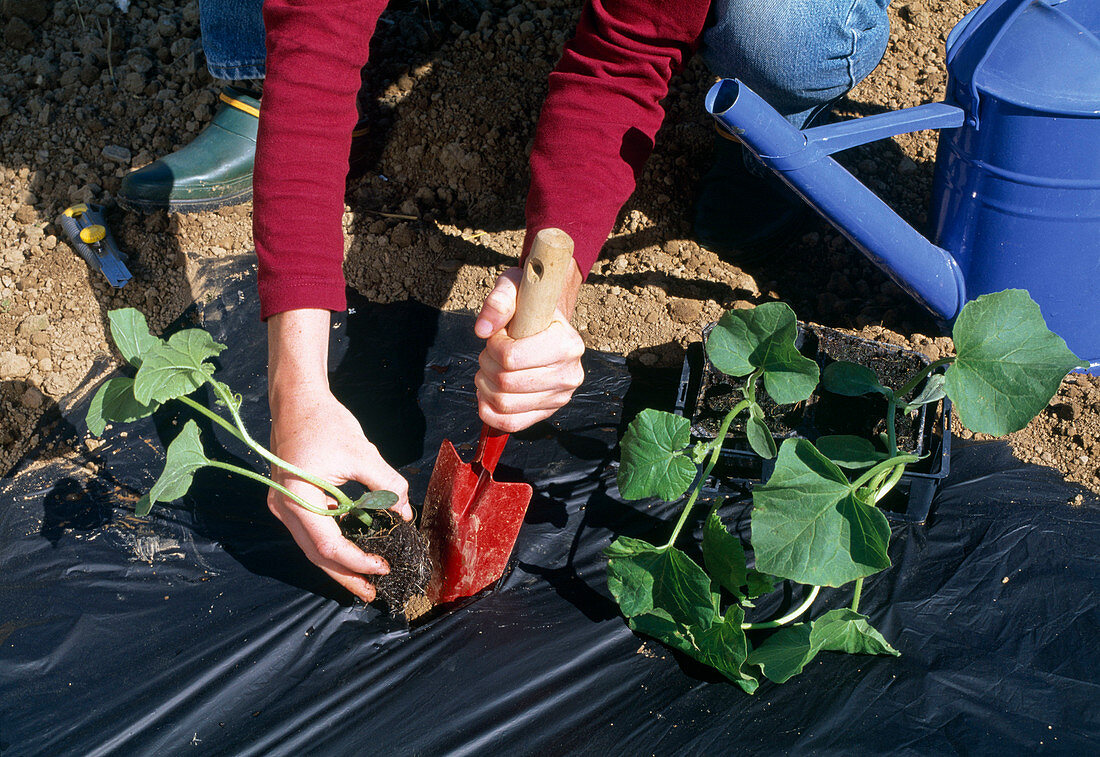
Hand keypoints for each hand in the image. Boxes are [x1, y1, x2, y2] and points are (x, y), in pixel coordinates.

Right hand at [266, 309, 410, 602]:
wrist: (297, 399)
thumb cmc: (325, 422)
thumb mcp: (362, 453)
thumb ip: (386, 485)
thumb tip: (404, 512)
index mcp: (297, 499)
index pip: (327, 544)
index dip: (357, 561)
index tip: (384, 566)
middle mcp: (284, 508)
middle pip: (316, 554)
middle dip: (346, 575)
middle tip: (372, 594)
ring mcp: (285, 504)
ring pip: (313, 545)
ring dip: (340, 562)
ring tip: (366, 580)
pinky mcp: (293, 498)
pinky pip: (314, 529)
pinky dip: (335, 542)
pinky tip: (357, 548)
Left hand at [473, 262, 584, 432]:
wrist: (547, 323)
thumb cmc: (530, 305)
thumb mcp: (514, 288)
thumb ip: (498, 302)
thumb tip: (483, 330)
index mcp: (567, 343)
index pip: (512, 357)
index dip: (493, 346)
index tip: (498, 335)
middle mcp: (570, 374)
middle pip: (506, 383)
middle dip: (487, 366)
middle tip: (490, 352)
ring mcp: (561, 396)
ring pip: (504, 404)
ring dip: (485, 386)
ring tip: (490, 369)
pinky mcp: (548, 411)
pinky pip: (511, 424)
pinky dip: (490, 411)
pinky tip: (488, 392)